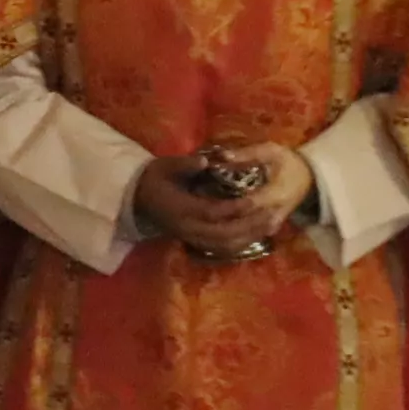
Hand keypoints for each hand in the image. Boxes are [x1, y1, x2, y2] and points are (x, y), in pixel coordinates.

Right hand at [134, 144, 311, 252]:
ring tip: (269, 225)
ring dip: (248, 237)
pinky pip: (219, 249)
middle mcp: (187, 228)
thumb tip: (206, 160)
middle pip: (223, 234)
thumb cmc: (154, 177)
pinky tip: (255, 236)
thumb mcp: (165, 165)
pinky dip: (239, 244)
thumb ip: (185, 164)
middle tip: (271, 214)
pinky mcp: (194, 241)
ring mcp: (190, 237)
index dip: (235, 208)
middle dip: (249, 226)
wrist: (137, 197)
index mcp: (181, 208)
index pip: (212, 212)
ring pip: (224, 245)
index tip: (256, 200)